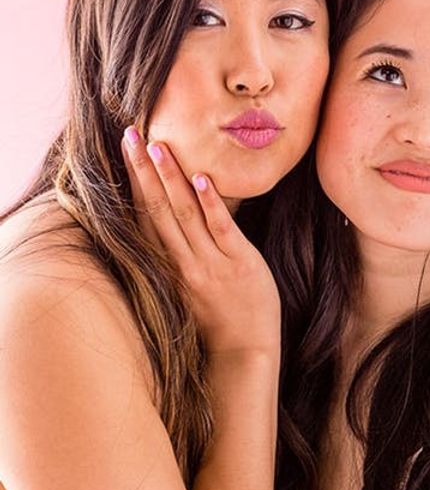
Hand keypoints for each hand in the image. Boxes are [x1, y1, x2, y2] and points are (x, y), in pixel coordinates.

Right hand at [122, 127, 279, 357]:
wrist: (243, 354)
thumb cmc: (218, 318)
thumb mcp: (188, 285)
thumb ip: (179, 255)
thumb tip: (173, 218)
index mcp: (167, 266)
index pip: (144, 216)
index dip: (134, 182)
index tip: (126, 150)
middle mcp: (181, 263)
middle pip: (156, 209)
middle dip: (143, 171)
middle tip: (130, 135)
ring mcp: (209, 264)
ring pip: (184, 214)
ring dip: (170, 179)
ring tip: (160, 147)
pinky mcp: (239, 264)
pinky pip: (221, 230)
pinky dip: (211, 203)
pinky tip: (202, 178)